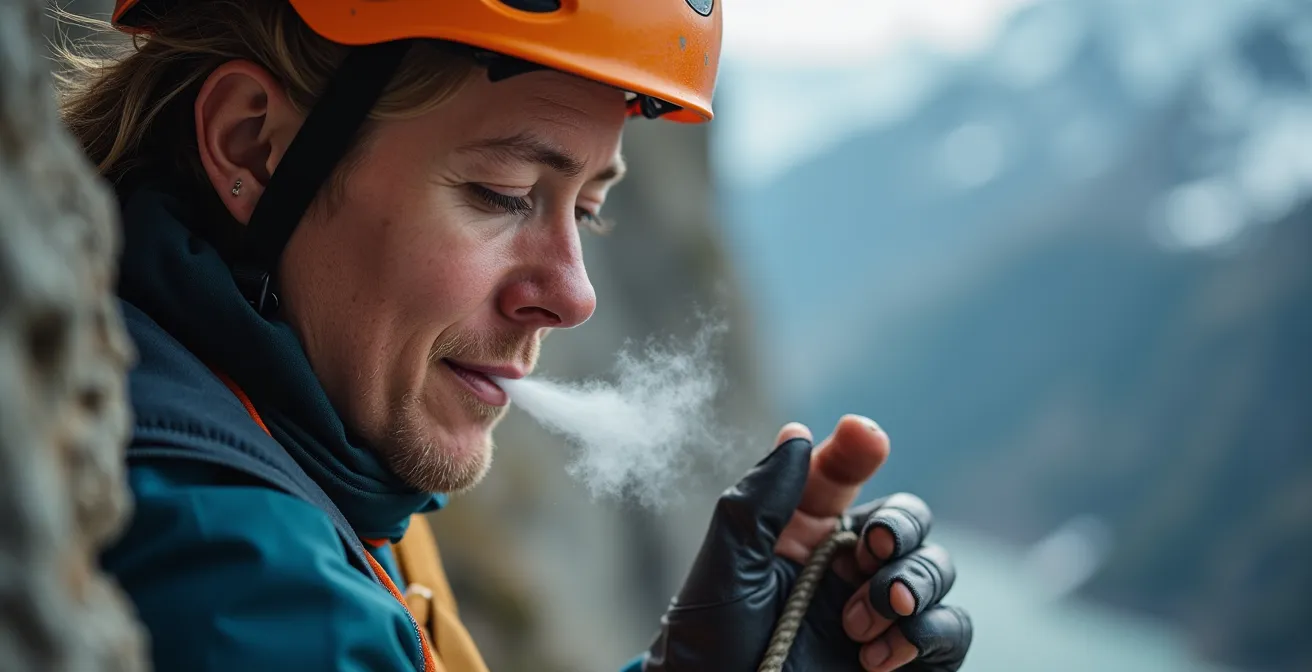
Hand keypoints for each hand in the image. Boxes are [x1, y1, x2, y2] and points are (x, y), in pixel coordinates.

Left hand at [643, 416, 971, 670]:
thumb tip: (798, 435)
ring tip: (857, 622)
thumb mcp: (725, 573)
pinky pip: (951, 629)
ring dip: (909, 585)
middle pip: (906, 518)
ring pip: (936, 568)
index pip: (838, 476)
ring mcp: (880, 613)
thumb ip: (758, 503)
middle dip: (900, 524)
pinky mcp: (907, 660)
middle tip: (876, 546)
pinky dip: (927, 633)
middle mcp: (846, 567)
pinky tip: (876, 656)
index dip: (855, 449)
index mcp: (800, 534)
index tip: (863, 434)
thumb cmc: (710, 647)